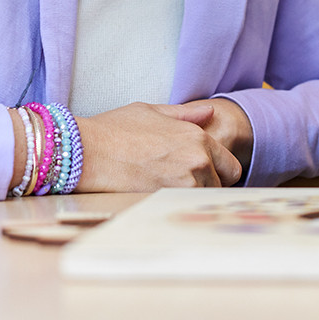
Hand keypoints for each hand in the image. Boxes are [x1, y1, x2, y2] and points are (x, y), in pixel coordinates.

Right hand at [74, 101, 242, 191]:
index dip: (219, 171)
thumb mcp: (152, 111)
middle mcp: (198, 161)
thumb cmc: (115, 128)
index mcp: (199, 137)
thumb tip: (210, 113)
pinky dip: (176, 206)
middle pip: (221, 187)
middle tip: (183, 182)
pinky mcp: (167, 201)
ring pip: (203, 200)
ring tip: (167, 189)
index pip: (231, 167)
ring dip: (191, 197)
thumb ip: (185, 114)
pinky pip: (183, 208)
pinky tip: (158, 198)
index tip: (204, 172)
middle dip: (209, 185)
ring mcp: (184, 184)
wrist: (87, 151)